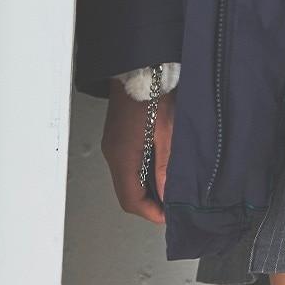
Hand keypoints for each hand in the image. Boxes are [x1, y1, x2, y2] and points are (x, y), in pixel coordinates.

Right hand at [101, 76, 176, 223]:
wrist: (139, 68)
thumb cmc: (153, 93)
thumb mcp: (167, 132)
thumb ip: (166, 166)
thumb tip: (167, 194)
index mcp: (123, 156)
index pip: (131, 200)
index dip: (150, 212)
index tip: (168, 216)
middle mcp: (114, 154)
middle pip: (127, 193)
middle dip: (149, 203)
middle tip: (171, 205)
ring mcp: (114, 145)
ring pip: (127, 179)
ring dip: (146, 188)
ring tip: (169, 187)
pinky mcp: (118, 137)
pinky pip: (128, 164)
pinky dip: (142, 172)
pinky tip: (159, 168)